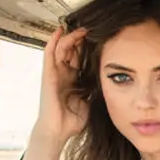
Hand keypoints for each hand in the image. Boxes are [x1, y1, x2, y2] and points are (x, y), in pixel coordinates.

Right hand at [36, 27, 90, 143]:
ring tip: (81, 28)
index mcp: (72, 80)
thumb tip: (111, 79)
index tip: (98, 38)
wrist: (58, 131)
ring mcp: (54, 73)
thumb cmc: (72, 120)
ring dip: (70, 37)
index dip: (86, 47)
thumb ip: (96, 88)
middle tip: (91, 30)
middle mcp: (62, 74)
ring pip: (61, 48)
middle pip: (70, 50)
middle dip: (80, 39)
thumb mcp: (90, 100)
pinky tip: (60, 30)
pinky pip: (49, 53)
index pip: (79, 58)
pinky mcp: (48, 74)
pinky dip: (54, 41)